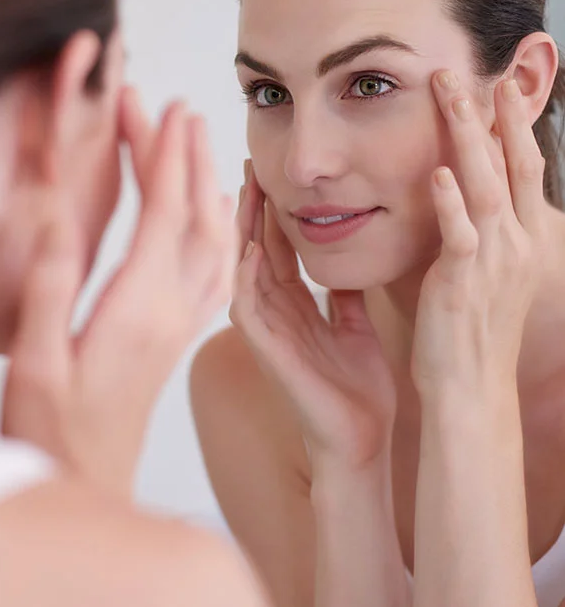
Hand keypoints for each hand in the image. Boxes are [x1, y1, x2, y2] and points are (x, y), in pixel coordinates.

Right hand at [2, 88, 235, 496]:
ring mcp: (179, 325)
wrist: (88, 486)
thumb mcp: (35, 363)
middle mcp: (170, 312)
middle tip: (178, 109)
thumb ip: (51, 291)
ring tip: (199, 145)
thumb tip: (60, 218)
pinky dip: (220, 231)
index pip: (162, 214)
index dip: (164, 157)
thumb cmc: (50, 432)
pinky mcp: (175, 336)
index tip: (163, 110)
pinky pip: (215, 272)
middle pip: (194, 217)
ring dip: (209, 188)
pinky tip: (215, 217)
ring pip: (213, 242)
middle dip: (189, 157)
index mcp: (137, 309)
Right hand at [230, 164, 395, 469]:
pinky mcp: (266, 351)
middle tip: (249, 164)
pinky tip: (250, 247)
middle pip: (256, 248)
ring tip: (244, 191)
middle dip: (252, 207)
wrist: (363, 443)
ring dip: (243, 231)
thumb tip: (348, 259)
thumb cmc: (358, 391)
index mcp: (294, 306)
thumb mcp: (356, 326)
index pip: (278, 247)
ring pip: (244, 270)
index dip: (274, 210)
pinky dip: (246, 278)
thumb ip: (346, 295)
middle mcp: (274, 312)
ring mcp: (266, 331)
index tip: (272, 171)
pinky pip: (247, 308)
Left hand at [412, 72, 543, 396]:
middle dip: (498, 117)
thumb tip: (460, 196)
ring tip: (453, 97)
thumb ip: (478, 233)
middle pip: (514, 166)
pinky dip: (451, 202)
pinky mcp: (462, 281)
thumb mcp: (487, 274)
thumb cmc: (471, 331)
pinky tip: (439, 172)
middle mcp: (518, 244)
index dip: (515, 128)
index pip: (525, 171)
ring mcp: (494, 261)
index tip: (500, 88)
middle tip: (480, 73)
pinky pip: (461, 234)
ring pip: (487, 186)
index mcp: (525, 241)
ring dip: (470, 138)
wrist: (471, 386)